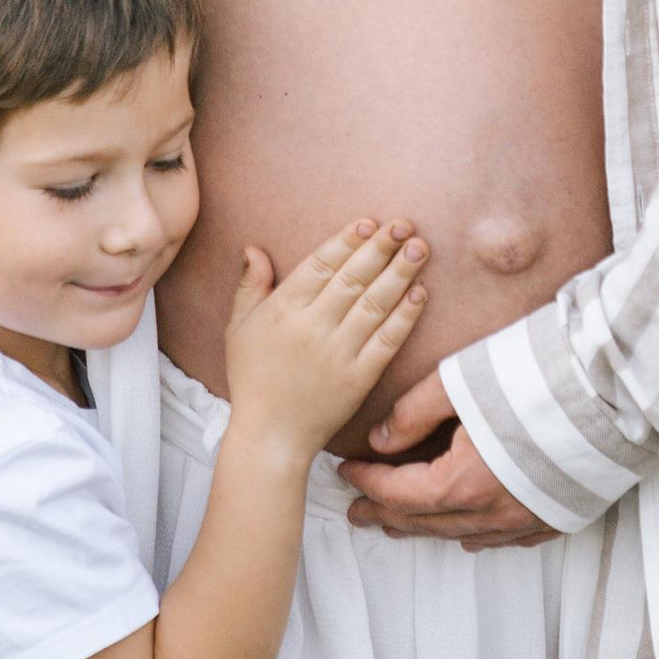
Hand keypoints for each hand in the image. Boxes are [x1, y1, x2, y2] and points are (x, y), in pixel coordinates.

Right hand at [224, 221, 429, 462]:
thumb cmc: (253, 378)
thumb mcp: (238, 328)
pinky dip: (404, 317)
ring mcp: (338, 354)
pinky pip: (386, 342)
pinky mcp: (359, 379)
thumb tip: (254, 248)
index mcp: (283, 311)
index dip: (347, 241)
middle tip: (405, 225)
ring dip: (400, 275)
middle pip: (353, 279)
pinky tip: (420, 294)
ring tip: (420, 249)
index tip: (369, 222)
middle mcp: (312, 328)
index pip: (321, 266)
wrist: (270, 436)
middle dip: (381, 248)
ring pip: (374, 305)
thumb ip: (250, 286)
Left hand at [339, 371, 549, 548]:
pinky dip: (475, 534)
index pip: (398, 493)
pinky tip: (466, 534)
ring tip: (398, 523)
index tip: (344, 471)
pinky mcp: (560, 517)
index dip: (366, 482)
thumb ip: (413, 412)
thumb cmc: (540, 374)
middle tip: (355, 512)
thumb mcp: (460, 379)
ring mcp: (530, 521)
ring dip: (426, 528)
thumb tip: (380, 440)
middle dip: (386, 515)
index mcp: (464, 484)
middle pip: (426, 523)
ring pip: (463, 535)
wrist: (618, 388)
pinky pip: (505, 540)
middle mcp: (495, 514)